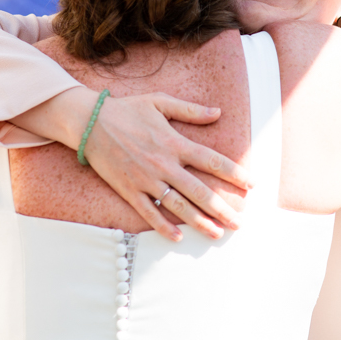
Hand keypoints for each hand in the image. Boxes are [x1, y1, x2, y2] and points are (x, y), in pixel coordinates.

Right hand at [81, 93, 251, 241]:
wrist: (89, 122)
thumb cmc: (127, 109)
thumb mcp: (160, 101)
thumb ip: (190, 110)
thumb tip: (218, 112)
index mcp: (174, 142)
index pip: (211, 160)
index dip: (234, 173)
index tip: (251, 184)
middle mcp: (164, 164)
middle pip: (199, 191)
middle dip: (222, 208)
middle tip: (240, 222)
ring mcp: (146, 180)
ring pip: (178, 206)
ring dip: (199, 222)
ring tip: (217, 234)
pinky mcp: (129, 190)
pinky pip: (149, 212)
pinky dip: (163, 226)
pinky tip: (178, 238)